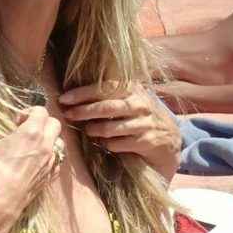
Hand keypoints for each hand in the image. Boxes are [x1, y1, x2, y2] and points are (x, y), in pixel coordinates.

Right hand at [0, 106, 62, 232]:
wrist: (0, 202)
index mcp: (32, 132)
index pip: (41, 110)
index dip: (28, 112)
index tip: (16, 122)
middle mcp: (47, 145)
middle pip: (55, 123)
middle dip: (42, 122)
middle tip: (27, 130)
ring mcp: (52, 162)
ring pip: (59, 142)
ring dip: (49, 139)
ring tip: (34, 146)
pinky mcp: (51, 176)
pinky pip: (57, 160)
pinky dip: (50, 156)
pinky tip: (36, 162)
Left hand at [59, 81, 180, 180]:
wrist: (168, 139)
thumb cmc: (140, 118)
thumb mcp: (129, 101)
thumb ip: (109, 95)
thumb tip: (73, 95)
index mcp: (133, 90)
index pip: (105, 88)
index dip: (82, 93)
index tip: (64, 99)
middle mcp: (140, 104)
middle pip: (107, 107)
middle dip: (84, 111)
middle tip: (68, 115)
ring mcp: (145, 123)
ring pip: (112, 128)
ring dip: (95, 130)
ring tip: (87, 131)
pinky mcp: (147, 141)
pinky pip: (120, 144)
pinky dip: (109, 144)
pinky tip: (104, 144)